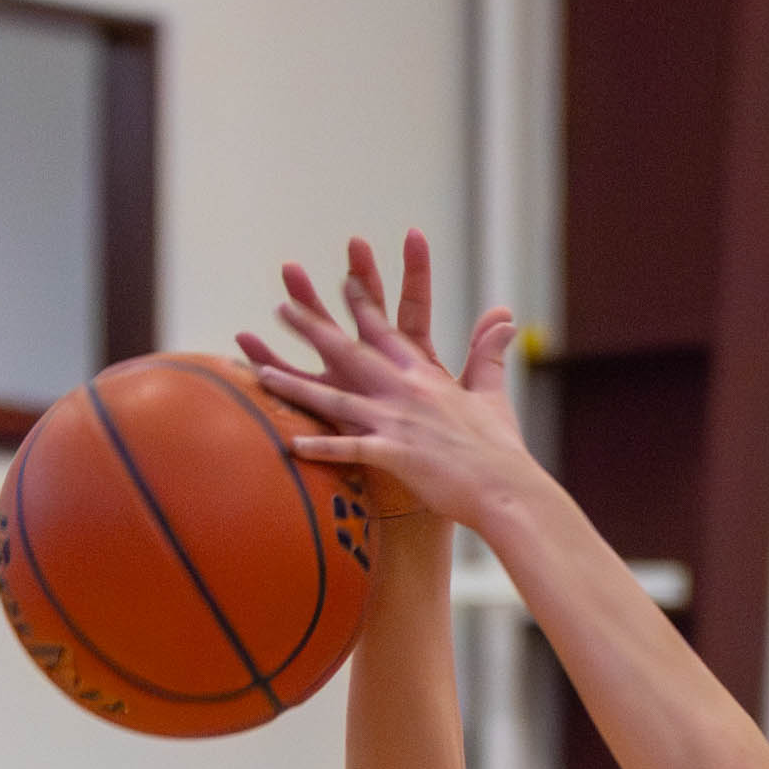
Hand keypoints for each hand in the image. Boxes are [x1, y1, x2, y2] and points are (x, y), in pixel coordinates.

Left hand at [238, 232, 529, 530]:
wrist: (506, 488)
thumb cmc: (501, 447)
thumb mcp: (492, 394)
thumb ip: (489, 354)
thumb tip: (505, 317)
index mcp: (426, 376)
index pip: (388, 331)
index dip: (362, 304)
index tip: (341, 280)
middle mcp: (406, 391)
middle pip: (350, 353)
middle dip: (312, 327)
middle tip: (282, 305)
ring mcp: (398, 422)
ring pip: (335, 399)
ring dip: (296, 385)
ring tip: (262, 371)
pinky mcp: (395, 455)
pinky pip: (348, 449)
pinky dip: (321, 447)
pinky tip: (290, 444)